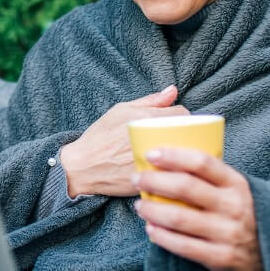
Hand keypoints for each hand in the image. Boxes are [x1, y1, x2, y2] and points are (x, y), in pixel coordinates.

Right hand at [59, 86, 188, 196]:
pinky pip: (173, 175)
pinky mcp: (149, 180)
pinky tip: (172, 172)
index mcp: (143, 118)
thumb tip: (173, 90)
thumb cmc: (100, 137)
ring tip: (178, 155)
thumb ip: (149, 101)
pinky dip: (176, 173)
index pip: (182, 113)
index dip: (185, 118)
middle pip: (186, 134)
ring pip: (183, 155)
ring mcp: (150, 161)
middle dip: (188, 136)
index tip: (181, 124)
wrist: (81, 167)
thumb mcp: (119, 111)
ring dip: (184, 155)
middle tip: (181, 140)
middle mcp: (149, 138)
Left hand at [132, 148, 265, 270]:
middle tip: (136, 179)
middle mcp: (234, 206)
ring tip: (139, 206)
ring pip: (179, 217)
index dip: (173, 155)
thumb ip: (213, 179)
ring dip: (152, 210)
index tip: (150, 154)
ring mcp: (228, 233)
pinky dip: (162, 236)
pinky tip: (151, 229)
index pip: (202, 162)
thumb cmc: (245, 217)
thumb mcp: (238, 192)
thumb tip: (169, 159)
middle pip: (185, 187)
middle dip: (154, 181)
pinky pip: (183, 246)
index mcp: (237, 184)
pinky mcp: (221, 258)